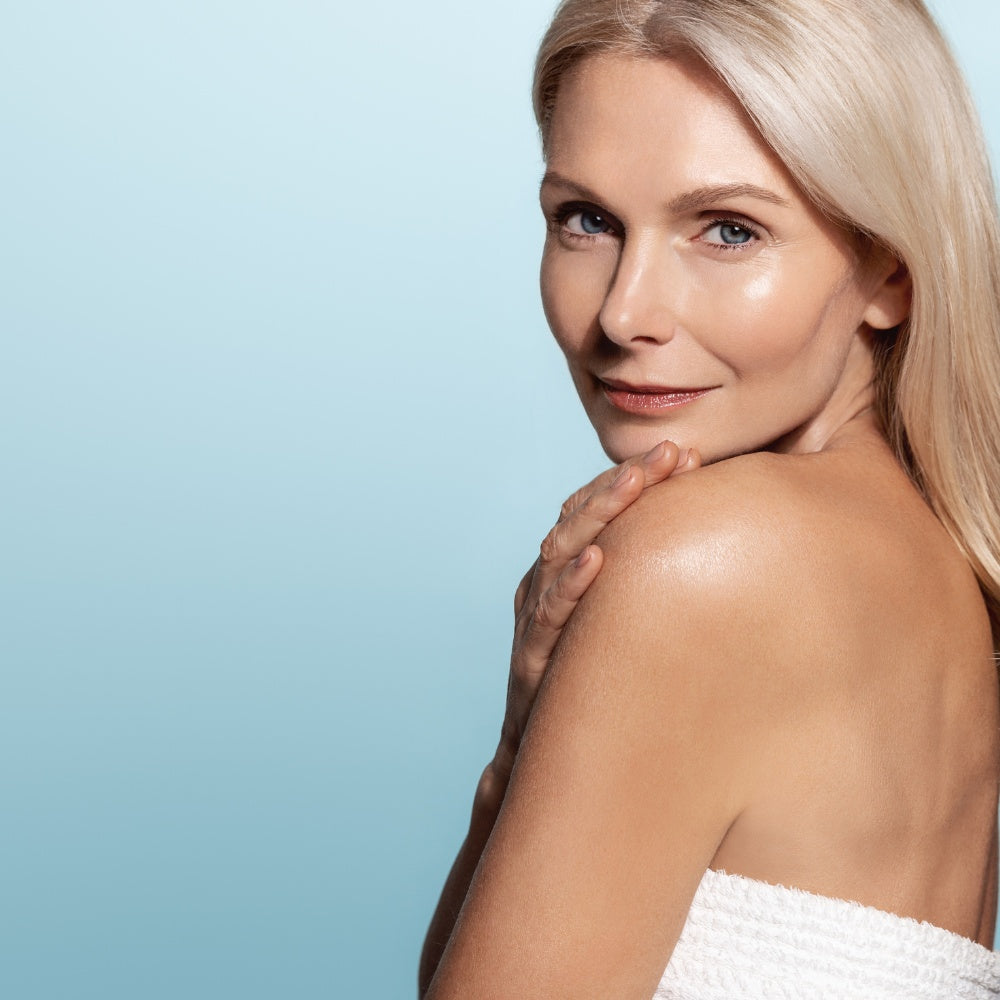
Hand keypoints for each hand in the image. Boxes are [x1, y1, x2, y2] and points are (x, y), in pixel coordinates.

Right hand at [478, 440, 700, 814]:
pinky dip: (569, 584)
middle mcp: (549, 579)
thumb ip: (658, 588)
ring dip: (600, 512)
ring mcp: (536, 613)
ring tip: (636, 481)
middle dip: (626, 481)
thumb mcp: (628, 626)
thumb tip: (733, 561)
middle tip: (672, 452)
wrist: (549, 754)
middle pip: (583, 515)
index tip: (688, 453)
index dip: (641, 477)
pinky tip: (595, 561)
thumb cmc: (597, 679)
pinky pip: (547, 613)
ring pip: (562, 549)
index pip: (602, 506)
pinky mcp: (530, 654)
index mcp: (573, 565)